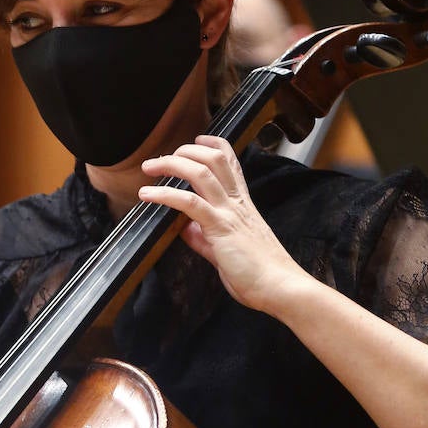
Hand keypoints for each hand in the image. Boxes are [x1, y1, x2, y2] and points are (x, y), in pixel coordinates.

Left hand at [137, 135, 304, 311]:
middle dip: (184, 151)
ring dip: (172, 164)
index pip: (230, 162)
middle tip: (158, 160)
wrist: (280, 287)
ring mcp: (230, 213)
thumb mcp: (225, 250)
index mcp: (242, 204)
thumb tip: (185, 228)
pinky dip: (166, 195)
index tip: (195, 140)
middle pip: (213, 159)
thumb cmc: (258, 273)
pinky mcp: (221, 228)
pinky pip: (190, 203)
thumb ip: (204, 237)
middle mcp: (237, 202)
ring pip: (201, 173)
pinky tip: (148, 195)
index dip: (212, 145)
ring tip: (150, 167)